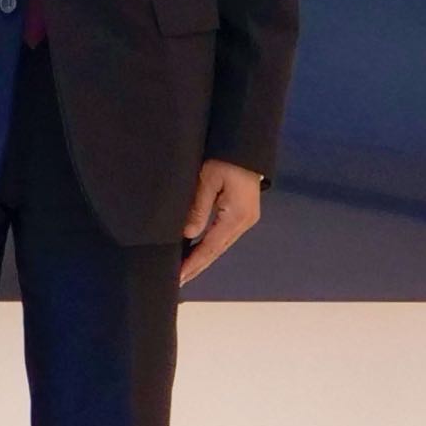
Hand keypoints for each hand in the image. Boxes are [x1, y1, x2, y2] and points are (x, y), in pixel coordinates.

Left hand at [177, 159, 268, 285]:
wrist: (247, 144)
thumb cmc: (227, 157)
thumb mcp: (208, 178)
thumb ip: (198, 207)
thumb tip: (188, 234)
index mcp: (237, 215)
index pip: (210, 246)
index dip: (193, 263)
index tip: (179, 276)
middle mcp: (244, 221)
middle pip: (216, 251)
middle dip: (197, 267)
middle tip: (178, 282)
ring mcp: (245, 218)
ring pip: (220, 245)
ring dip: (202, 258)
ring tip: (185, 271)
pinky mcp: (243, 213)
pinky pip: (223, 236)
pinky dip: (209, 246)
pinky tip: (198, 252)